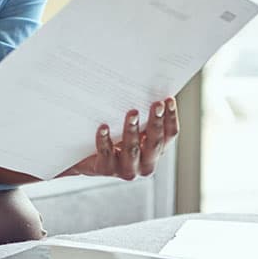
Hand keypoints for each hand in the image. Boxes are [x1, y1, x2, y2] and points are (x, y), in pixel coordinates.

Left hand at [62, 98, 178, 179]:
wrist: (86, 158)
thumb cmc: (114, 137)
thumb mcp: (131, 127)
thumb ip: (142, 115)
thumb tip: (147, 88)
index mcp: (156, 151)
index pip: (169, 135)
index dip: (170, 118)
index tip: (168, 100)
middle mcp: (146, 164)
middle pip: (154, 142)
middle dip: (156, 122)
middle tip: (156, 104)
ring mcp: (126, 169)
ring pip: (133, 149)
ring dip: (133, 130)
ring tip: (132, 113)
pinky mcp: (106, 170)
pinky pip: (106, 154)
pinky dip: (105, 140)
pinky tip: (103, 127)